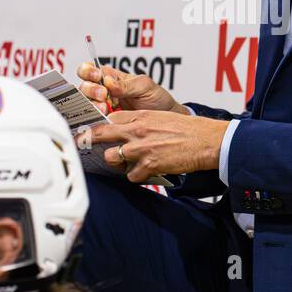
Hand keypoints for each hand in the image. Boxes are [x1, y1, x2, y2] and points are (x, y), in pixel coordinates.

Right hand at [76, 61, 189, 115]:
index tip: (98, 76)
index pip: (90, 70)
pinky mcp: (105, 122)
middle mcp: (104, 91)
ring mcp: (103, 107)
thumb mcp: (144, 86)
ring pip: (85, 104)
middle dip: (91, 90)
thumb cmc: (157, 99)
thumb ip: (127, 84)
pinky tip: (104, 118)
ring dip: (93, 105)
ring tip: (106, 109)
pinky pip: (93, 120)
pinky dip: (95, 119)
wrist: (165, 119)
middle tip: (103, 95)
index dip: (89, 71)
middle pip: (84, 87)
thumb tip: (109, 82)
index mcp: (111, 77)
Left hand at [86, 110, 227, 182]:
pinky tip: (145, 172)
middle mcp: (137, 130)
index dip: (101, 126)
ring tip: (127, 163)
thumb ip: (141, 121)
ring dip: (117, 163)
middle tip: (85, 145)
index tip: (94, 132)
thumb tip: (124, 129)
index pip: (110, 119)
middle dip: (90, 140)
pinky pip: (131, 176)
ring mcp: (141, 148)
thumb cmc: (187, 129)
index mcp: (140, 116)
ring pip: (111, 158)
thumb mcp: (161, 117)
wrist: (206, 140)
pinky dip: (136, 176)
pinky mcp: (149, 165)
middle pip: (101, 134)